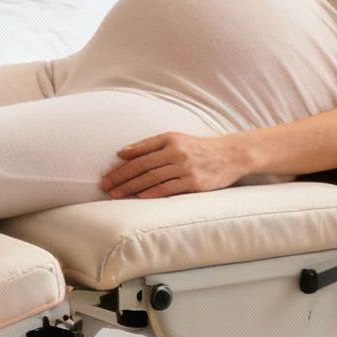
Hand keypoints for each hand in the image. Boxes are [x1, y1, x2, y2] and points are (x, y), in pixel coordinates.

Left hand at [101, 132, 250, 199]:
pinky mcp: (194, 182)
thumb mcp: (176, 139)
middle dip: (121, 178)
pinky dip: (152, 193)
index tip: (107, 176)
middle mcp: (176, 152)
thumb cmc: (199, 148)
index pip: (139, 153)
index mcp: (169, 139)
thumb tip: (123, 152)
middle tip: (105, 187)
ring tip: (117, 194)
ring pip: (152, 179)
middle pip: (142, 167)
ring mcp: (185, 168)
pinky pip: (168, 188)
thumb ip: (150, 145)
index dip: (121, 165)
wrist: (230, 155)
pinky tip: (139, 197)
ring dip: (132, 188)